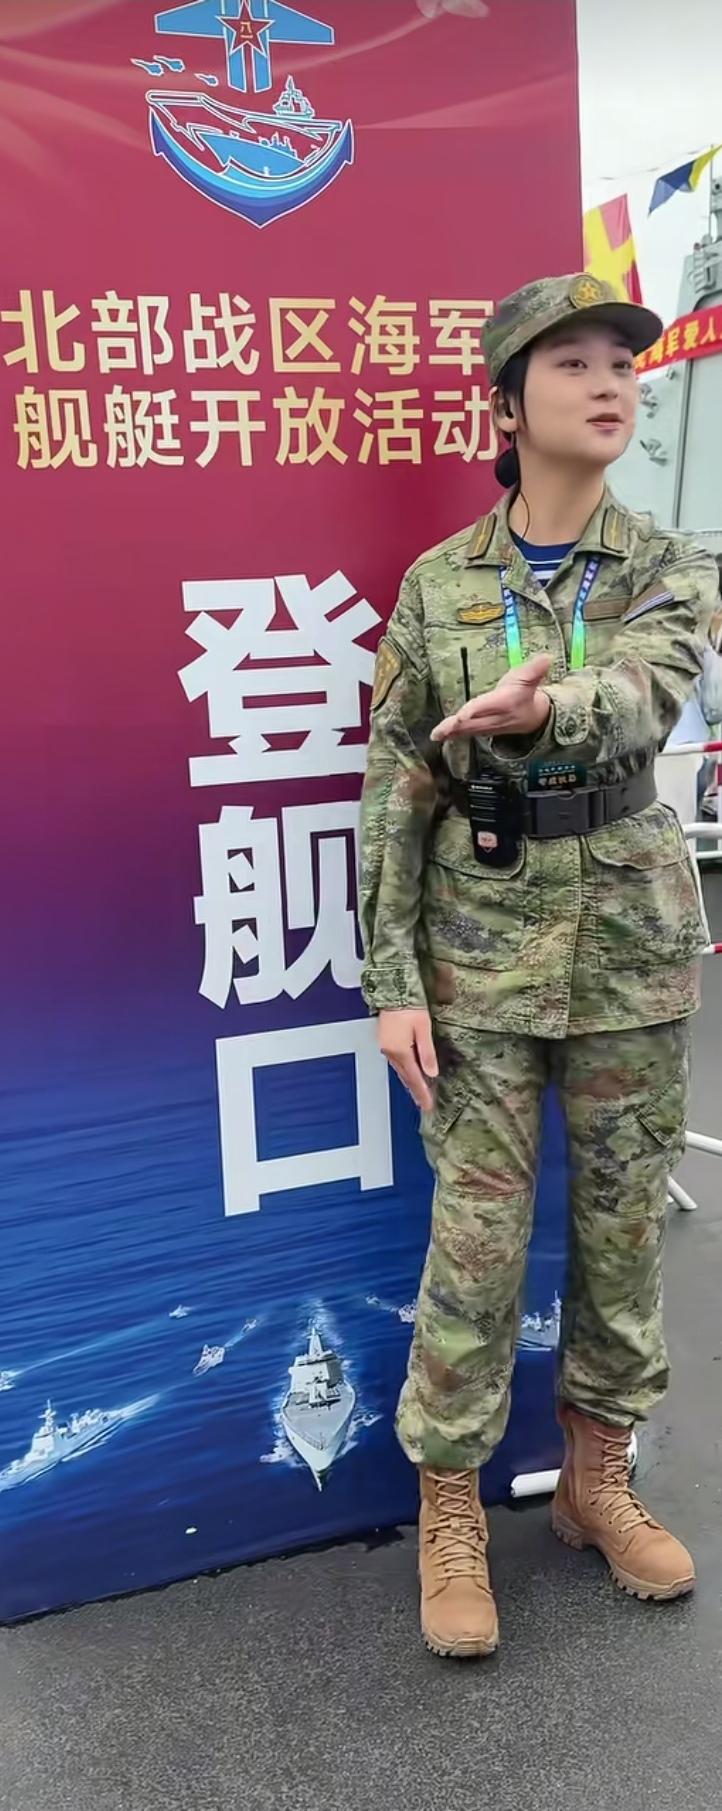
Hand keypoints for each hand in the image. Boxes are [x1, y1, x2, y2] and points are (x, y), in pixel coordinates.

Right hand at [377, 1009, 437, 1113]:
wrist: (393, 992)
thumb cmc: (409, 1007)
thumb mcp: (423, 1028)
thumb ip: (427, 1052)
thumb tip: (432, 1072)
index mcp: (400, 1051)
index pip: (414, 1078)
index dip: (422, 1092)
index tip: (428, 1105)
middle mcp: (391, 1053)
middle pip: (406, 1077)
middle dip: (416, 1091)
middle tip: (424, 1104)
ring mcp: (386, 1048)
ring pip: (400, 1070)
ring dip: (410, 1082)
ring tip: (419, 1093)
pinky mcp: (385, 1042)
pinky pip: (397, 1063)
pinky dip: (405, 1071)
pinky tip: (410, 1073)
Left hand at [431, 652, 552, 742]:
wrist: (533, 717)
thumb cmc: (526, 693)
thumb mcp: (531, 678)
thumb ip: (536, 668)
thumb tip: (547, 657)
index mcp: (503, 703)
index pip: (486, 707)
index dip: (474, 711)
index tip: (462, 715)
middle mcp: (494, 717)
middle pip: (472, 722)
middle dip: (455, 726)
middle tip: (439, 731)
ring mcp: (488, 726)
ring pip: (467, 730)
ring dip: (451, 733)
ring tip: (436, 735)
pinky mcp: (482, 729)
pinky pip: (466, 733)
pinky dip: (452, 735)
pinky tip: (439, 736)